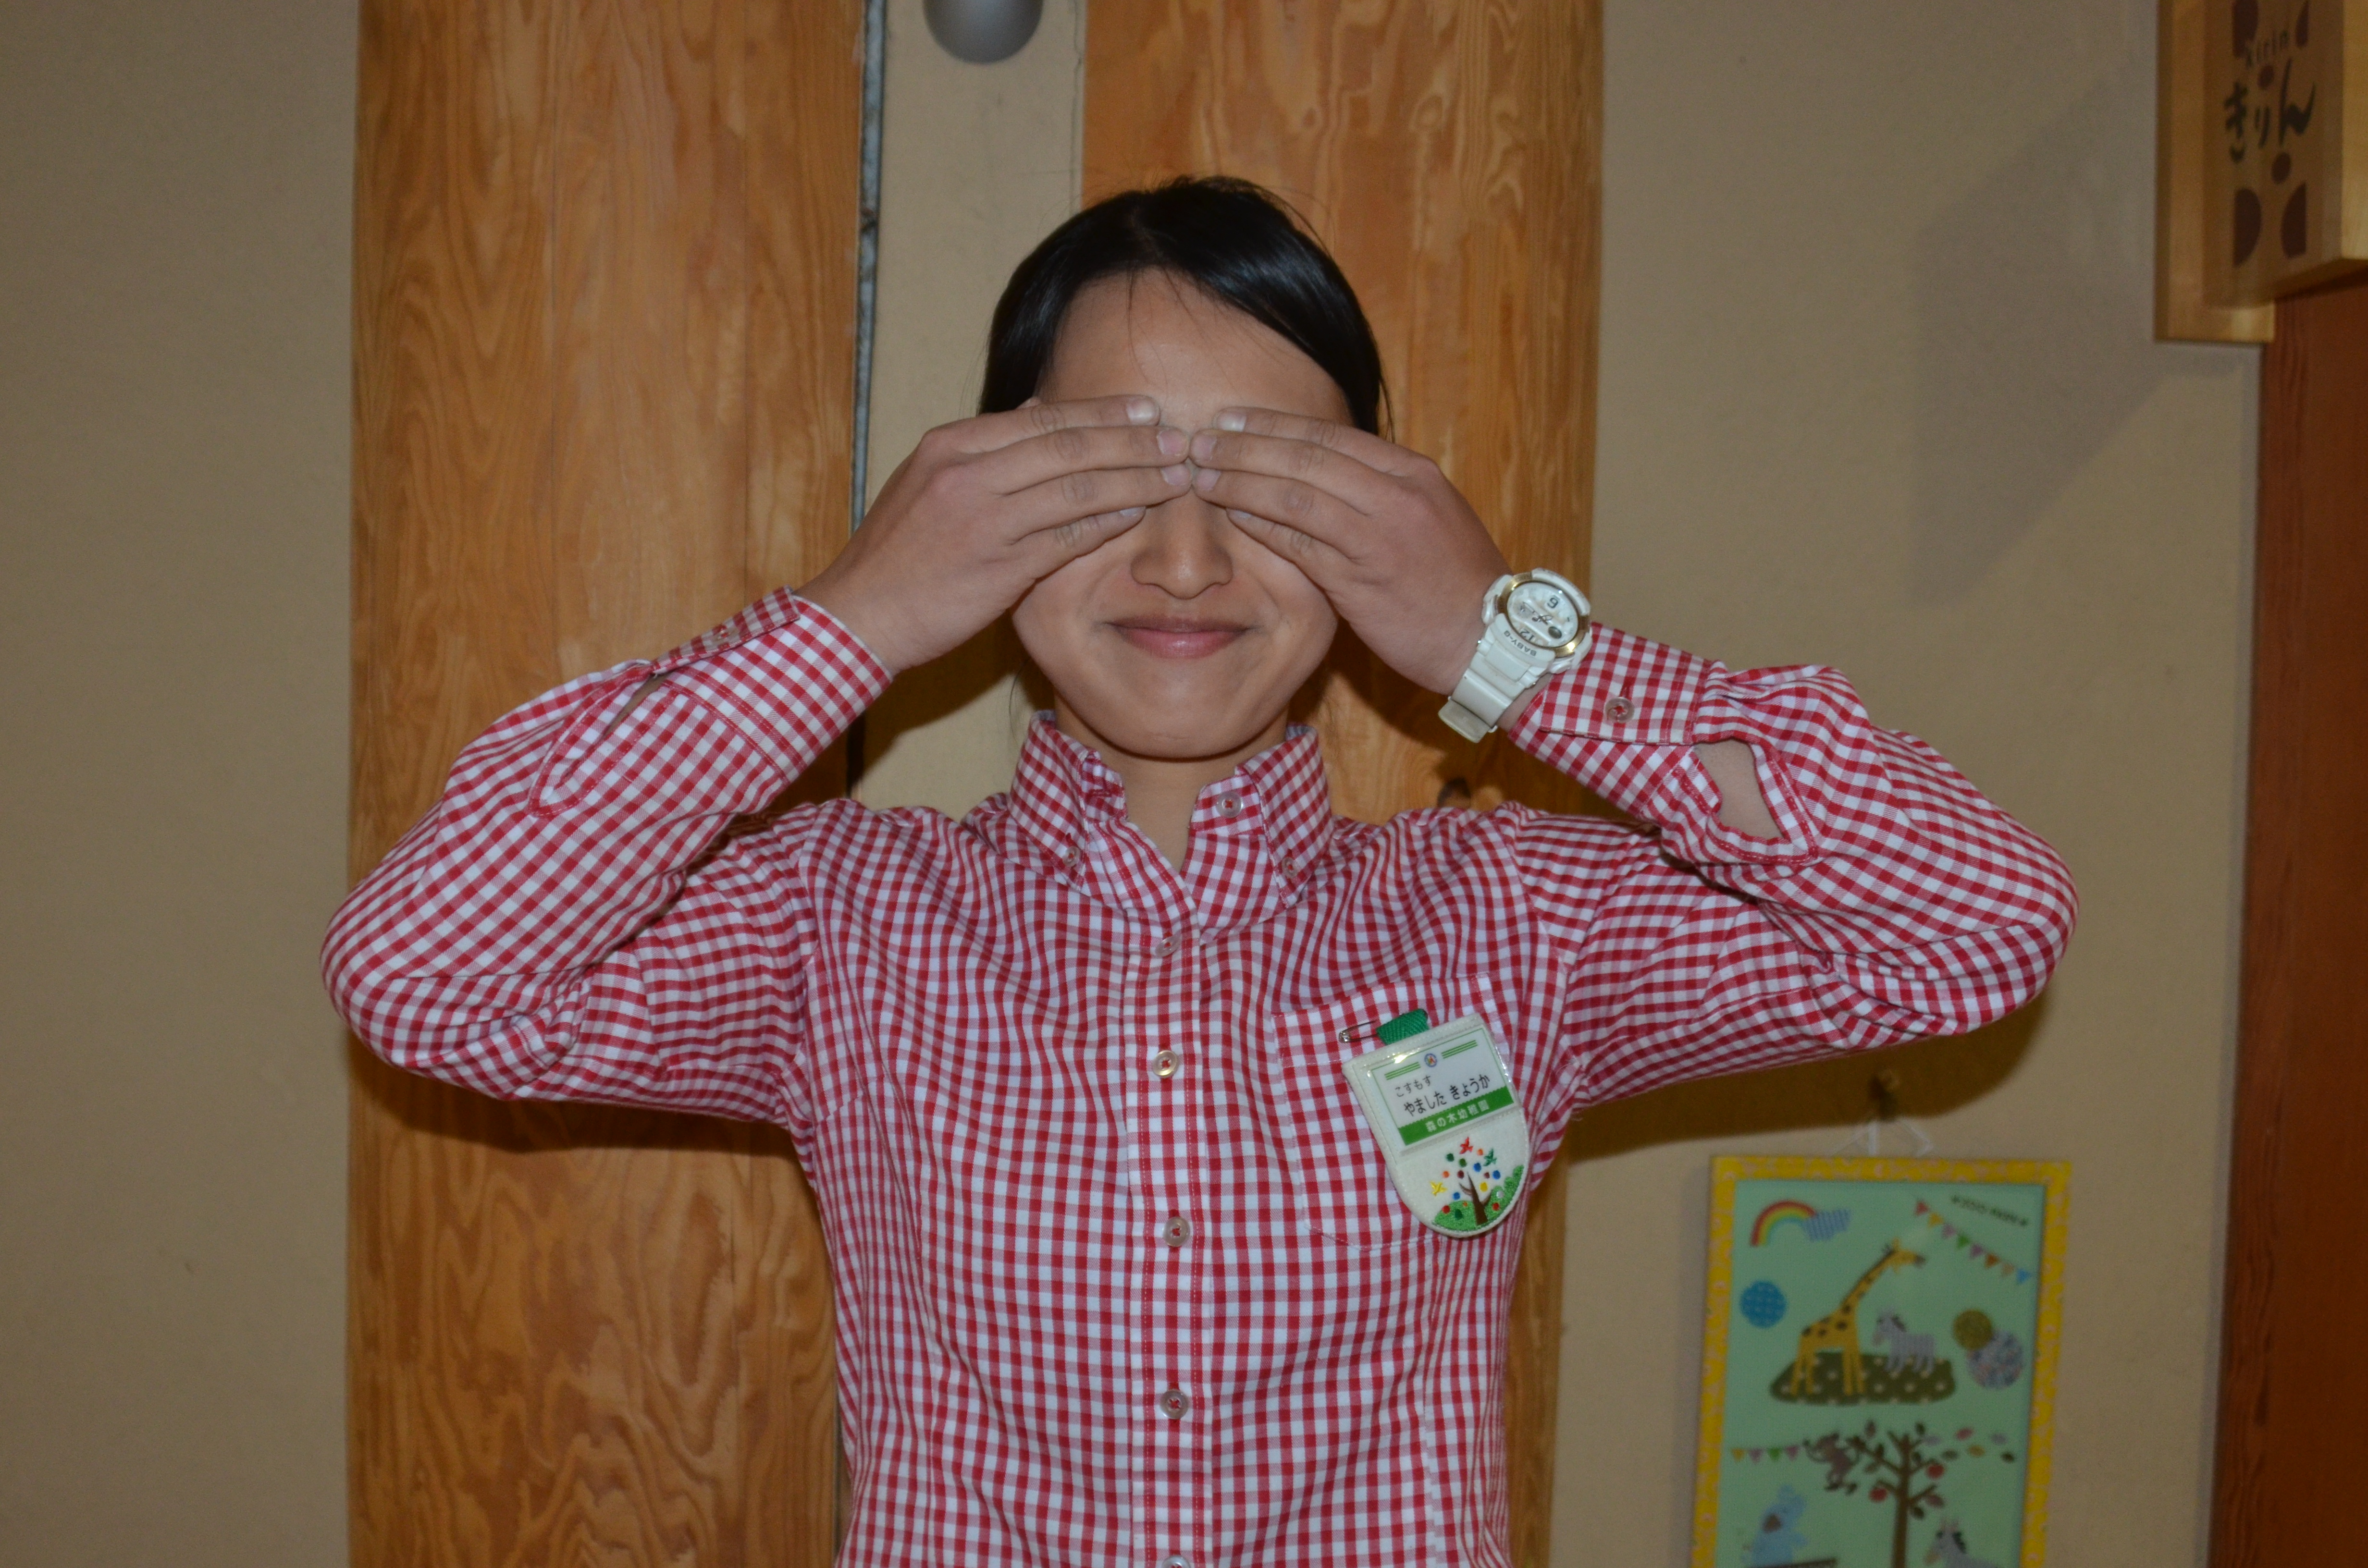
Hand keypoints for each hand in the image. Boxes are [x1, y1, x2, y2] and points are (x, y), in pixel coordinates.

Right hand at [800, 397, 1190, 670]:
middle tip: (1178, 437)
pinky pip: (1067, 539)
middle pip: (1069, 446)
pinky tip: (1137, 515)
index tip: (1147, 408)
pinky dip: (1107, 524)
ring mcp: (984, 522)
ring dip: (1134, 480)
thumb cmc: (898, 552)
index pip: (1043, 418)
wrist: (859, 614)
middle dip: (1132, 440)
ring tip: (1175, 475)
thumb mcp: (928, 480)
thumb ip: (984, 448)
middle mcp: (968, 474)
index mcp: (952, 445)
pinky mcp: (999, 569)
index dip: (1102, 411)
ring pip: (1077, 489)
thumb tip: (1038, 411)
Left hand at [1186, 409, 1509, 693]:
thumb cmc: (1457, 582)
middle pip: (1306, 456)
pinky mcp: (1362, 580)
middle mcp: (1395, 495)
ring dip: (1242, 481)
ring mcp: (1379, 536)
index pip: (1330, 435)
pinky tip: (1235, 516)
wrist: (1492, 640)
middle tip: (1203, 439)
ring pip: (1295, 494)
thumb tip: (1326, 470)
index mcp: (1411, 472)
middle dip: (1246, 445)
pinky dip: (1263, 526)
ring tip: (1203, 475)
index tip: (1234, 419)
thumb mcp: (1431, 515)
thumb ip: (1382, 490)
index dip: (1275, 424)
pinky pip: (1300, 544)